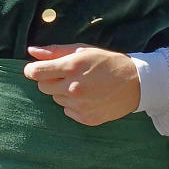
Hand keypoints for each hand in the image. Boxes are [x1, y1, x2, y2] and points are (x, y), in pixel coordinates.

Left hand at [24, 45, 140, 124]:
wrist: (136, 84)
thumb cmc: (108, 63)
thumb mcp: (83, 50)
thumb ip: (55, 51)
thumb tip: (32, 51)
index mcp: (71, 67)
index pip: (35, 72)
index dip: (33, 70)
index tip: (36, 69)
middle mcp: (73, 88)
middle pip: (42, 87)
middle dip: (49, 80)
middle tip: (67, 75)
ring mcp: (79, 105)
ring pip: (56, 99)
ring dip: (63, 92)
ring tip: (82, 85)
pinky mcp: (86, 118)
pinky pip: (68, 111)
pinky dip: (74, 105)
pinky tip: (89, 97)